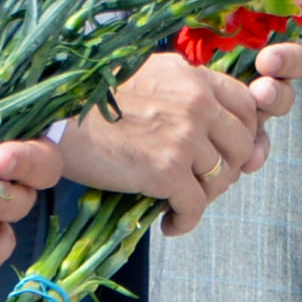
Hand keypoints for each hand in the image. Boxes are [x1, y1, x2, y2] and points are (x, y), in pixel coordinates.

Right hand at [59, 48, 284, 235]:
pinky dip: (186, 220)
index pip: (246, 106)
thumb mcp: (148, 76)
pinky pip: (195, 205)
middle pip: (242, 144)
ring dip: (207, 196)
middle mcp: (198, 103)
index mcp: (194, 77)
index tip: (230, 153)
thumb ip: (184, 90)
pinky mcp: (166, 170)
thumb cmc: (91, 99)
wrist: (54, 116)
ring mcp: (185, 136)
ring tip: (184, 203)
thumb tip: (208, 118)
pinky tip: (171, 224)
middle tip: (205, 183)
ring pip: (222, 177)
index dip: (244, 134)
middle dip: (229, 169)